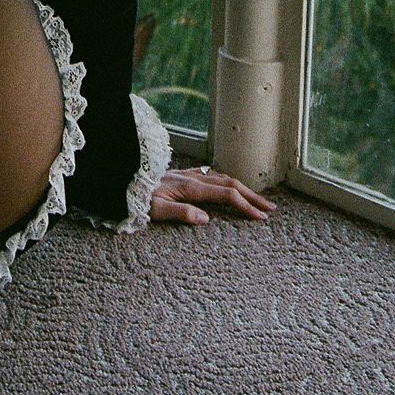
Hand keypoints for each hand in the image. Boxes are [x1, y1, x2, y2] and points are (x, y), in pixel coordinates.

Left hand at [150, 165, 275, 225]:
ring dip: (241, 188)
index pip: (226, 195)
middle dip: (252, 196)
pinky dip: (225, 181)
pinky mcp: (183, 175)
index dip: (245, 205)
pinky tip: (226, 185)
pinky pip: (210, 175)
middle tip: (270, 208)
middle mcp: (193, 178)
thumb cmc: (138, 198)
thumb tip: (206, 219)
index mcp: (190, 187)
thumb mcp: (156, 210)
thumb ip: (181, 213)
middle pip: (230, 183)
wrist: (124, 180)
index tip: (261, 217)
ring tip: (255, 199)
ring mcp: (188, 174)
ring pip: (222, 178)